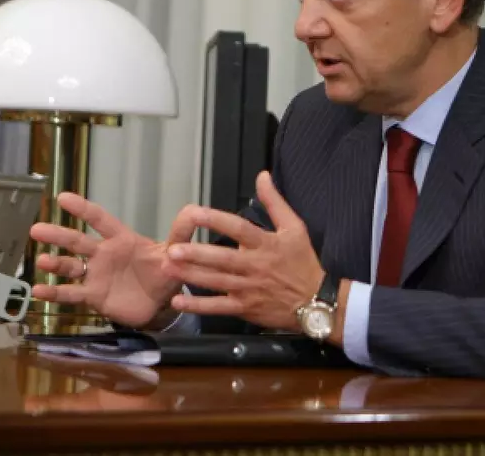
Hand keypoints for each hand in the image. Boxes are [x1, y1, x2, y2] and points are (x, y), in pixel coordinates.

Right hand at [28, 194, 191, 327]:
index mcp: (122, 239)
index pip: (100, 220)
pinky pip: (71, 294)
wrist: (162, 302)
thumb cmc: (164, 270)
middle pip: (77, 241)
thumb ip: (181, 233)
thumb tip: (194, 210)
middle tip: (37, 229)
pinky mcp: (93, 296)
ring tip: (42, 261)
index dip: (83, 209)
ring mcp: (96, 275)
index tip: (62, 197)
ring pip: (70, 267)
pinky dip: (54, 293)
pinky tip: (38, 291)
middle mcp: (103, 254)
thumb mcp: (175, 252)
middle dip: (58, 235)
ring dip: (55, 264)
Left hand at [162, 171, 325, 332]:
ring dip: (191, 276)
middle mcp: (255, 266)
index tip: (195, 213)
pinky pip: (218, 308)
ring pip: (216, 282)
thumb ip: (275, 202)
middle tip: (173, 249)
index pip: (239, 229)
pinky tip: (178, 301)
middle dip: (197, 254)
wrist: (316, 301)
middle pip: (223, 259)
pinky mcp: (246, 308)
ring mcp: (249, 289)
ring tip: (168, 268)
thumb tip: (262, 176)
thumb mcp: (295, 228)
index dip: (216, 220)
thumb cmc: (303, 262)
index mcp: (266, 244)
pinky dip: (198, 306)